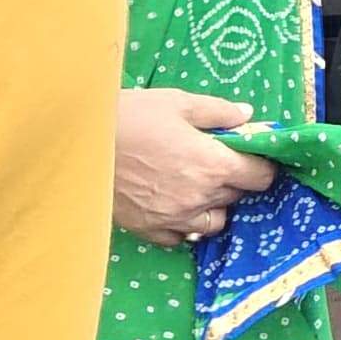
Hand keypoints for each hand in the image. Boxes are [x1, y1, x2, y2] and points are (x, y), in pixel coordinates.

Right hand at [110, 87, 273, 244]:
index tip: (254, 158)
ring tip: (198, 187)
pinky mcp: (150, 229)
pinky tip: (174, 204)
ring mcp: (174, 217)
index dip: (262, 166)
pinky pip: (180, 236)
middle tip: (218, 163)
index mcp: (212, 164)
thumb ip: (218, 112)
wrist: (78, 143)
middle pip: (238, 197)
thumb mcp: (177, 103)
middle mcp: (199, 197)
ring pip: (214, 222)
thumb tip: (248, 117)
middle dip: (235, 181)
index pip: (260, 177)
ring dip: (214, 206)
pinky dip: (184, 224)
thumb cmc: (129, 116)